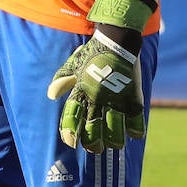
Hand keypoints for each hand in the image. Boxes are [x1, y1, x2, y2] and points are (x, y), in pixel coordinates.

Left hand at [47, 32, 145, 152]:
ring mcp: (116, 97)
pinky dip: (135, 129)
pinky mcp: (133, 95)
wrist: (117, 38)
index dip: (69, 132)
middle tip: (94, 149)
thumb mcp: (73, 64)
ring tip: (114, 145)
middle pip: (92, 128)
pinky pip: (135, 118)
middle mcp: (97, 97)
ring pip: (114, 129)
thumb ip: (62, 80)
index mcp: (81, 90)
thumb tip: (51, 95)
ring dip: (114, 141)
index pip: (71, 116)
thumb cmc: (93, 51)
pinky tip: (134, 135)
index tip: (71, 142)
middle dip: (92, 144)